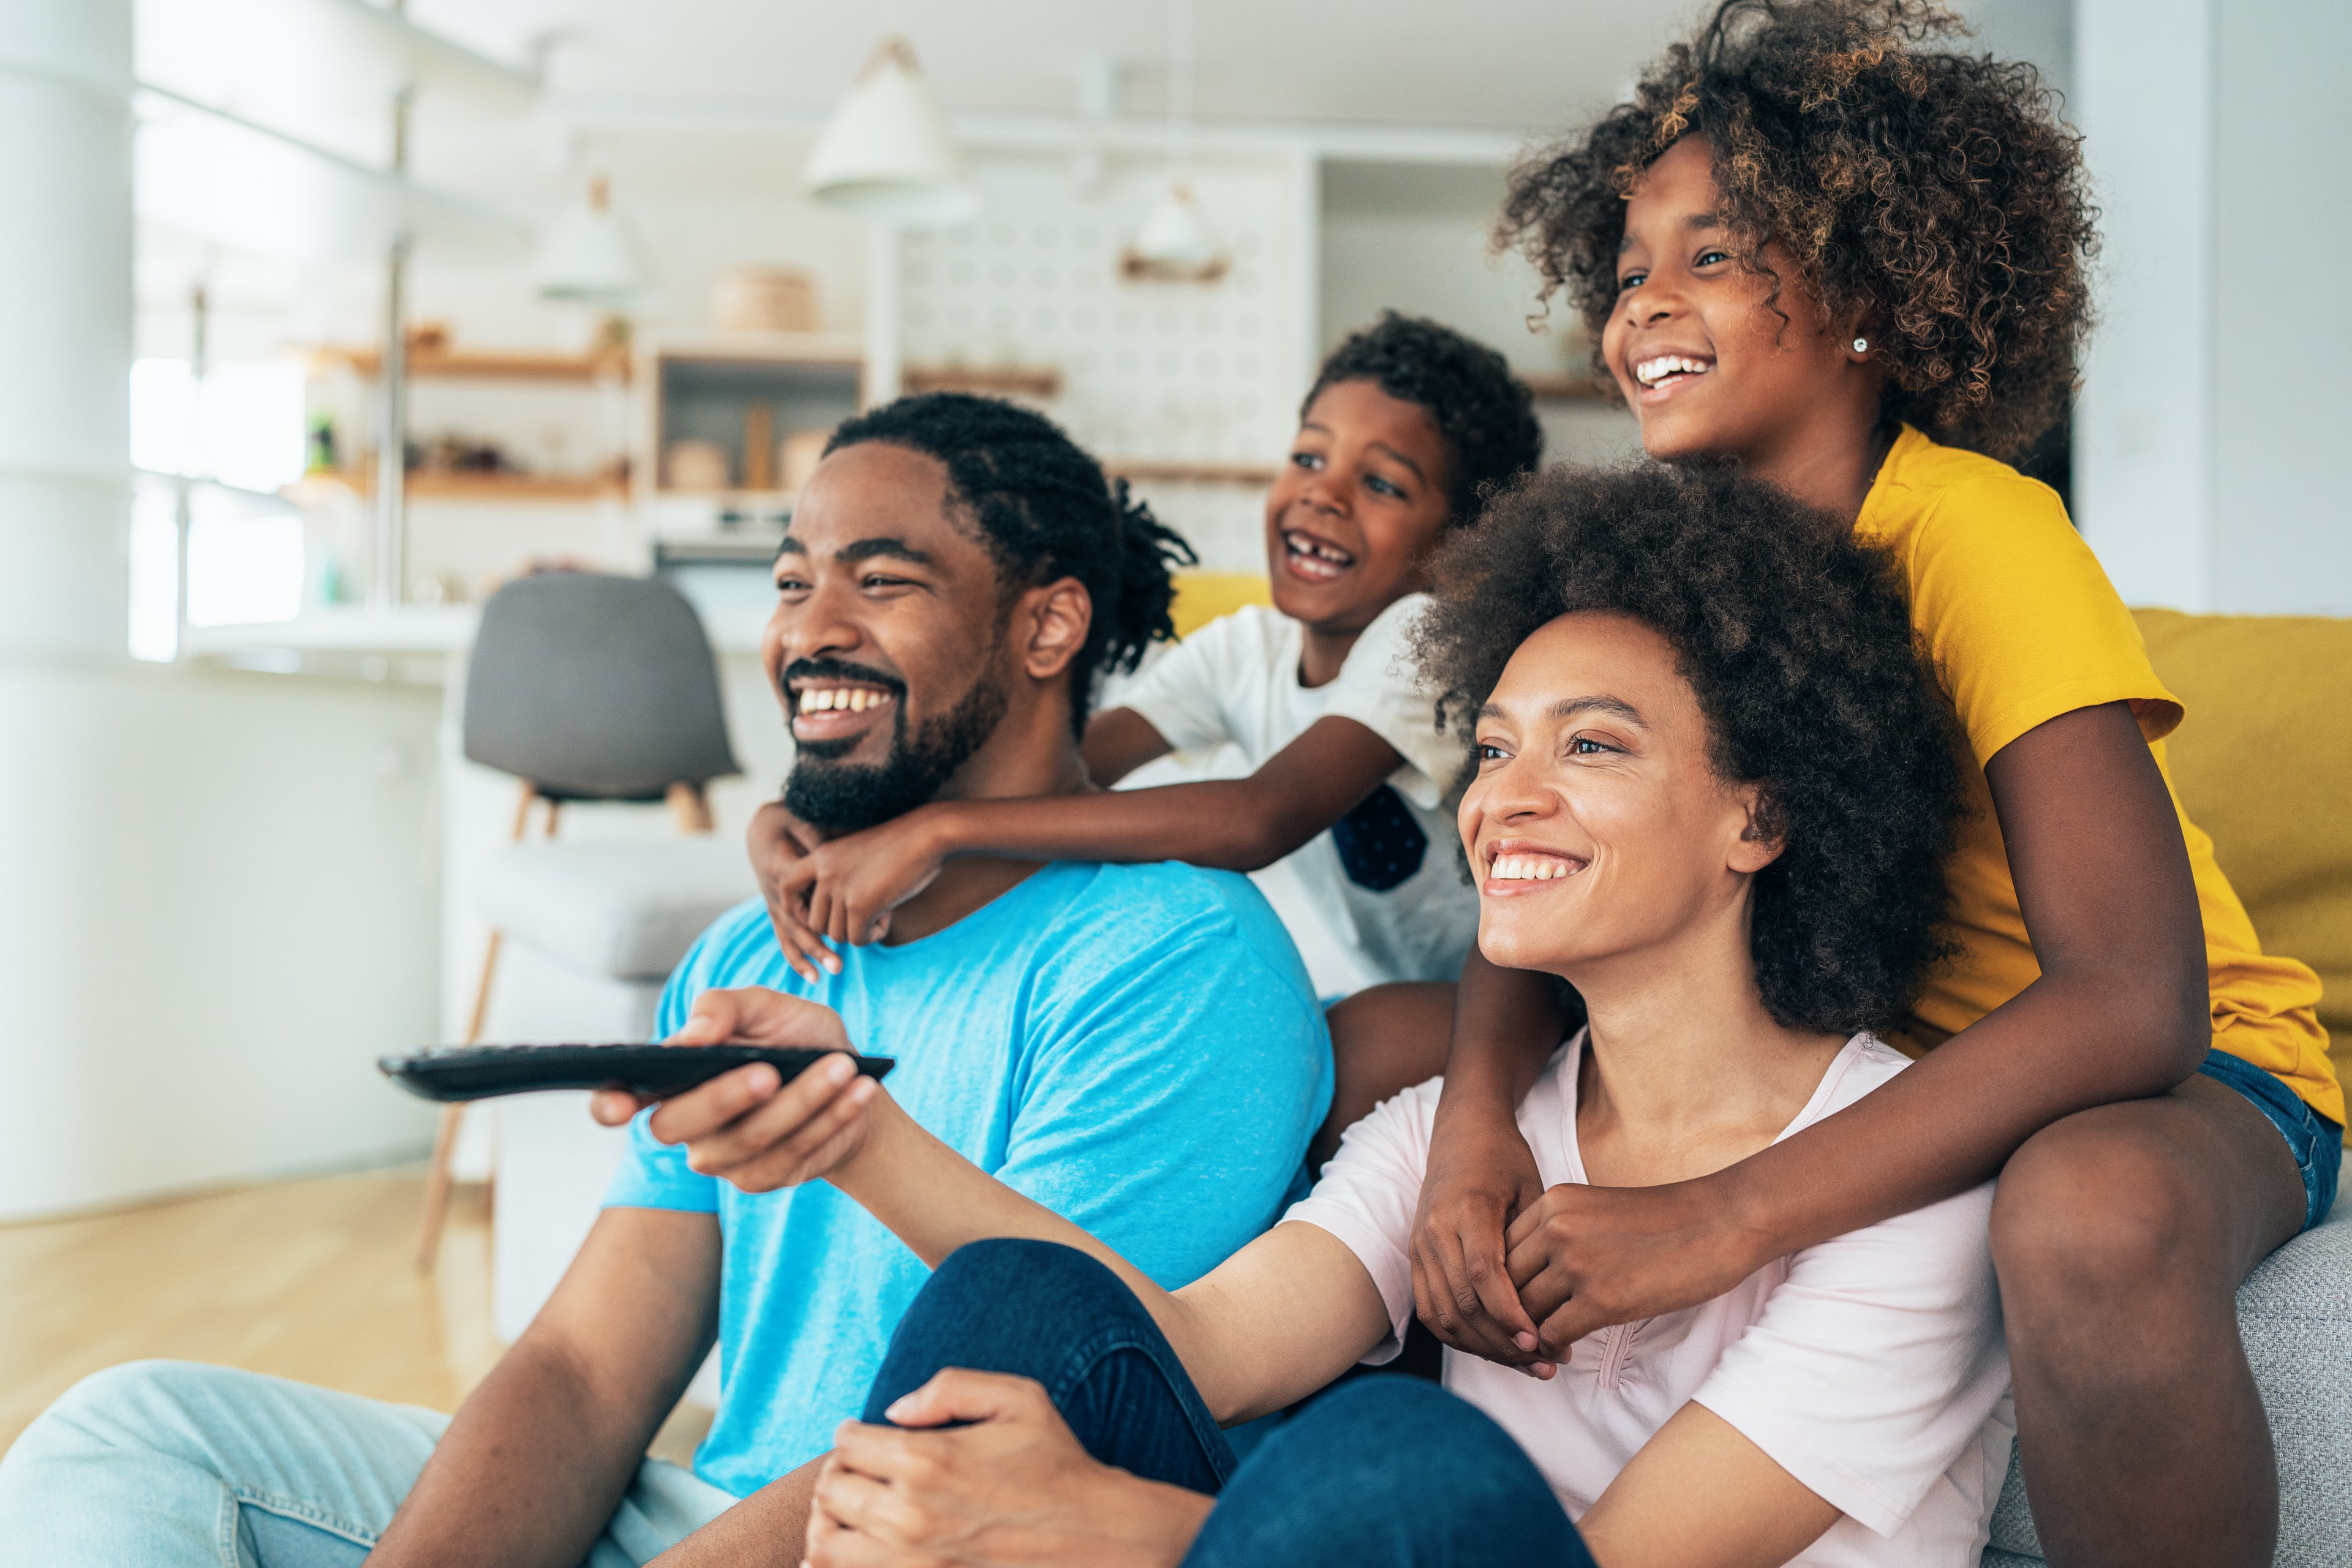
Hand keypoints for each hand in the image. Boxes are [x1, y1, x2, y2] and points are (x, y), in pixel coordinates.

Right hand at [588, 987, 881, 1192]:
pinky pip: (791, 1154)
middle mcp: (687, 1123)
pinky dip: (830, 1118)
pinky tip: (858, 1091)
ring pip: (749, 1139)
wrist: (850, 1078)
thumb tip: (692, 1034)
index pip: (620, 1098)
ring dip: (802, 1100)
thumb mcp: (768, 1007)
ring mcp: (721, 1158)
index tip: (619, 1103)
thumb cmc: (796, 1038)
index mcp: (674, 1077)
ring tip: (843, 1066)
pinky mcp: (761, 1179)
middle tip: (772, 1071)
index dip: (610, 1103)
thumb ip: (725, 1007)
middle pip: (681, 1124)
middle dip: (726, 1097)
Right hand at [751, 799, 840, 982]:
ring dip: (811, 955)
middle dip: (817, 945)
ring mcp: (773, 903)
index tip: (842, 923)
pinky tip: (814, 978)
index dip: (820, 910)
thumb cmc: (787, 820)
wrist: (762, 827)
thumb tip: (830, 856)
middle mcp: (773, 890)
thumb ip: (814, 838)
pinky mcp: (777, 911)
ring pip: (790, 935)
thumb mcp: (800, 819)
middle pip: (795, 923)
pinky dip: (797, 959)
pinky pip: (784, 938)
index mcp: (779, 866)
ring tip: (834, 970)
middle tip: (840, 964)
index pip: (800, 895)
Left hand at [776, 807, 956, 952]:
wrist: (928, 835)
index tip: (812, 917)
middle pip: (816, 922)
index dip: (795, 908)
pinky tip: (889, 915)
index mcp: (822, 855)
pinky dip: (874, 934)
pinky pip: (857, 939)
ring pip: (836, 934)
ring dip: (860, 931)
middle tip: (868, 912)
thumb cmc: (903, 844)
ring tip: (882, 910)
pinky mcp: (859, 905)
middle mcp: (824, 871)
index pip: (787, 886)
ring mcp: (840, 888)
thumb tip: (836, 918)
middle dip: (841, 927)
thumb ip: (842, 878)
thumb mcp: (861, 856)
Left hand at [804, 1370, 1210, 1567]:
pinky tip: (862, 1543)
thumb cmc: (1057, 1461)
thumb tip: (894, 1410)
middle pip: (831, 1489)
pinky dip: (839, 1557)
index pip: (848, 1443)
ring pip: (825, 1541)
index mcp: (929, 1459)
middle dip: (839, 1472)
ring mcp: (911, 1560)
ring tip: (855, 1507)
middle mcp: (910, 1513)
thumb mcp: (1018, 1397)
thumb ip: (949, 1387)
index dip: (852, 1433)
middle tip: (861, 1467)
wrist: (1094, 1535)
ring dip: (831, 1519)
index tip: (866, 1434)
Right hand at [1410, 1093, 1551, 1373]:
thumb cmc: (1505, 1159)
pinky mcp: (1415, 1255)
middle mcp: (1435, 1229)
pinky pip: (1431, 1309)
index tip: (1541, 1342)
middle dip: (1503, 1343)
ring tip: (1526, 1364)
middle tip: (1545, 1364)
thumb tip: (1560, 1306)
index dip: (1510, 1315)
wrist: (1461, 1131)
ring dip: (1483, 1348)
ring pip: (1443, 1315)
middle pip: (1461, 1303)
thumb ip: (1537, 1244)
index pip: (1483, 1274)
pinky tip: (1495, 1348)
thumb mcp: (1534, 1190)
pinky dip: (1460, 1336)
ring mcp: (1420, 1244)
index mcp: (1468, 1207)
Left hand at [1505, 1178, 1767, 1359]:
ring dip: (1530, 1336)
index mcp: (1552, 1202)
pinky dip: (1554, 1349)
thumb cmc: (1666, 1220)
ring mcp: (1576, 1263)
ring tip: (1545, 1347)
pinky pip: (1552, 1334)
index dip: (1502, 1284)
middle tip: (1522, 1335)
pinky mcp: (1601, 1299)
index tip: (1516, 1305)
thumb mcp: (1597, 1210)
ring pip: (1523, 1312)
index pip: (1500, 1250)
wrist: (1722, 1221)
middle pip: (1504, 1282)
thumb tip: (1531, 1279)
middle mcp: (1555, 1228)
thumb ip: (1560, 1234)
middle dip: (1509, 1314)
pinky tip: (1567, 1351)